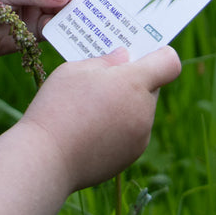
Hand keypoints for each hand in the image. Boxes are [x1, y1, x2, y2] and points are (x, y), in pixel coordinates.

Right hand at [18, 46, 181, 190]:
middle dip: (133, 81)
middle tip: (104, 79)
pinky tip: (90, 129)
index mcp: (134, 83)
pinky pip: (132, 133)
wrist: (45, 160)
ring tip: (91, 108)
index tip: (140, 54)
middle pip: (151, 87)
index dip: (159, 55)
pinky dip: (118, 128)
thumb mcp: (75, 70)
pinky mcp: (130, 156)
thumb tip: (124, 57)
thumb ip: (105, 60)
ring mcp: (140, 137)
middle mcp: (144, 111)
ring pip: (140, 110)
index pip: (169, 62)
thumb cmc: (58, 108)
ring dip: (125, 105)